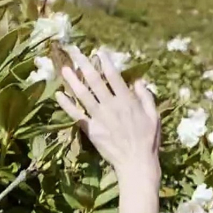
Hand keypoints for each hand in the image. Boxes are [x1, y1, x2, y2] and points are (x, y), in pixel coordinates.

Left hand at [55, 49, 160, 182]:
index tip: (98, 51)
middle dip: (83, 63)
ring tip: (64, 68)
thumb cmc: (148, 139)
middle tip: (74, 51)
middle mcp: (111, 105)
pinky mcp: (92, 129)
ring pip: (83, 94)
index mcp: (127, 100)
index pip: (114, 75)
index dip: (105, 61)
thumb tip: (138, 80)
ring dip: (72, 80)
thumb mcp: (154, 115)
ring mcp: (100, 117)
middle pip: (94, 80)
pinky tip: (59, 95)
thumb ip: (146, 96)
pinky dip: (67, 105)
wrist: (136, 162)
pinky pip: (76, 115)